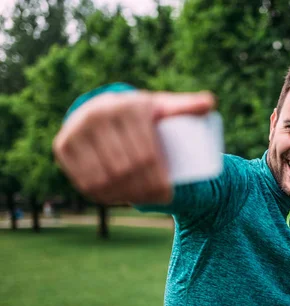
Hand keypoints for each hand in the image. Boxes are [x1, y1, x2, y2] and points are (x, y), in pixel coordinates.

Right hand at [53, 90, 215, 204]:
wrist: (103, 109)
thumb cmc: (142, 114)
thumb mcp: (164, 107)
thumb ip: (187, 105)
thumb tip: (210, 103)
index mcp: (127, 106)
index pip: (147, 154)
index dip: (159, 179)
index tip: (170, 192)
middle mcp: (97, 115)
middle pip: (127, 167)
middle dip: (146, 190)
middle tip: (160, 200)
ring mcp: (75, 130)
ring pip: (106, 176)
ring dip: (126, 195)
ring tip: (143, 201)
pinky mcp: (62, 146)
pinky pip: (83, 178)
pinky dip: (101, 195)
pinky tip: (117, 199)